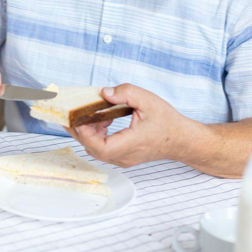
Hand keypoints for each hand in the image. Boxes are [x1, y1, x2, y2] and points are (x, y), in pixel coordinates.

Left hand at [66, 84, 192, 167]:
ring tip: (88, 113)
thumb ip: (125, 93)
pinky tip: (101, 120)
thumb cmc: (167, 121)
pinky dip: (96, 135)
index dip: (85, 133)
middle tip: (69, 113)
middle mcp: (125, 156)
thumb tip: (103, 92)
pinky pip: (103, 149)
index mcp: (132, 144)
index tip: (77, 117)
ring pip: (96, 150)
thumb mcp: (148, 100)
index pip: (100, 147)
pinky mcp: (123, 157)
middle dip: (79, 131)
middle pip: (93, 149)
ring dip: (88, 133)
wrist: (181, 139)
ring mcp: (124, 159)